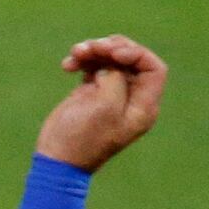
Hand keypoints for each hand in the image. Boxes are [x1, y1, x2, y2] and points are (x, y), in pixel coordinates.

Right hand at [36, 35, 166, 171]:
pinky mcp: (92, 93)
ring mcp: (111, 95)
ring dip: (94, 51)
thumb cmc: (82, 138)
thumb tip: (109, 67)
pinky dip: (83, 61)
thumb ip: (115, 78)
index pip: (153, 68)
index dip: (136, 54)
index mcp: (143, 106)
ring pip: (111, 59)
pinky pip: (94, 67)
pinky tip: (67, 65)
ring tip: (75, 52)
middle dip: (112, 48)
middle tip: (92, 47)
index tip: (113, 55)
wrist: (56, 160)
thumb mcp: (105, 106)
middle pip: (132, 59)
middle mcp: (131, 98)